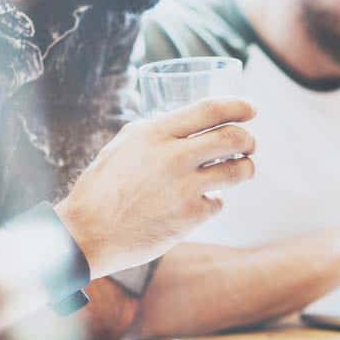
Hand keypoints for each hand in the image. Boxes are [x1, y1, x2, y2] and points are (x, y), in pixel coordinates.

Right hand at [55, 98, 256, 278]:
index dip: (238, 106)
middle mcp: (174, 156)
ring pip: (238, 170)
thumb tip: (181, 124)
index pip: (210, 110)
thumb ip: (154, 131)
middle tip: (249, 144)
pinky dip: (215, 200)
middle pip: (234, 137)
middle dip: (249, 139)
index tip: (251, 108)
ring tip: (242, 169)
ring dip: (246, 168)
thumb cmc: (101, 188)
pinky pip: (219, 202)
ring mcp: (185, 187)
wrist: (87, 234)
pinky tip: (204, 201)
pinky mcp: (190, 216)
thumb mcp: (122, 145)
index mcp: (156, 133)